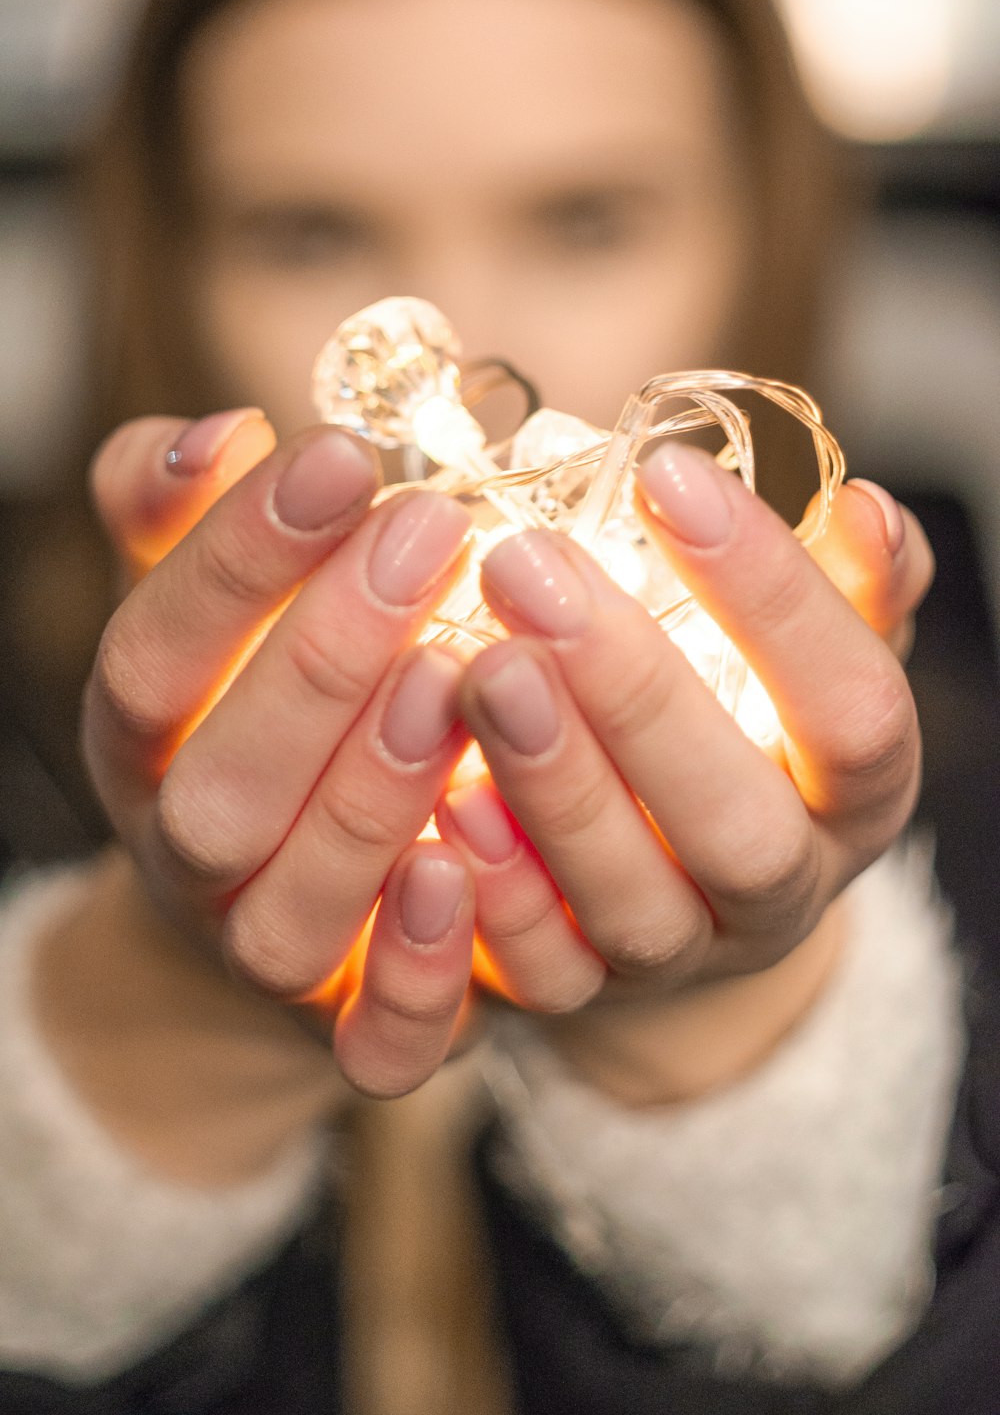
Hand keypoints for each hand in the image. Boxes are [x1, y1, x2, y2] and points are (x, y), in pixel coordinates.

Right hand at [84, 411, 477, 1096]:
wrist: (270, 882)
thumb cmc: (254, 700)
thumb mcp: (207, 600)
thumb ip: (186, 513)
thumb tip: (217, 437)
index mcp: (144, 737)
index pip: (156, 649)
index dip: (236, 555)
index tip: (343, 454)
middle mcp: (188, 850)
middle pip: (221, 783)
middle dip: (322, 658)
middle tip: (430, 535)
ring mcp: (262, 950)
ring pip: (293, 906)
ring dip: (374, 795)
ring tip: (465, 677)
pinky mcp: (347, 1033)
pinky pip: (369, 1042)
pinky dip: (412, 973)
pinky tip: (464, 867)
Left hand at [439, 449, 929, 1088]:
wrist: (682, 876)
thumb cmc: (741, 717)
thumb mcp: (807, 652)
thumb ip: (844, 583)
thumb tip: (865, 508)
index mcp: (855, 793)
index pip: (852, 708)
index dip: (773, 596)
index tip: (664, 476)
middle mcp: (781, 888)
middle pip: (741, 825)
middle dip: (635, 696)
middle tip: (529, 569)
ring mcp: (682, 954)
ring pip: (635, 908)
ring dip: (554, 790)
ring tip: (477, 667)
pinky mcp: (581, 996)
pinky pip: (543, 976)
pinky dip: (495, 898)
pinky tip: (440, 805)